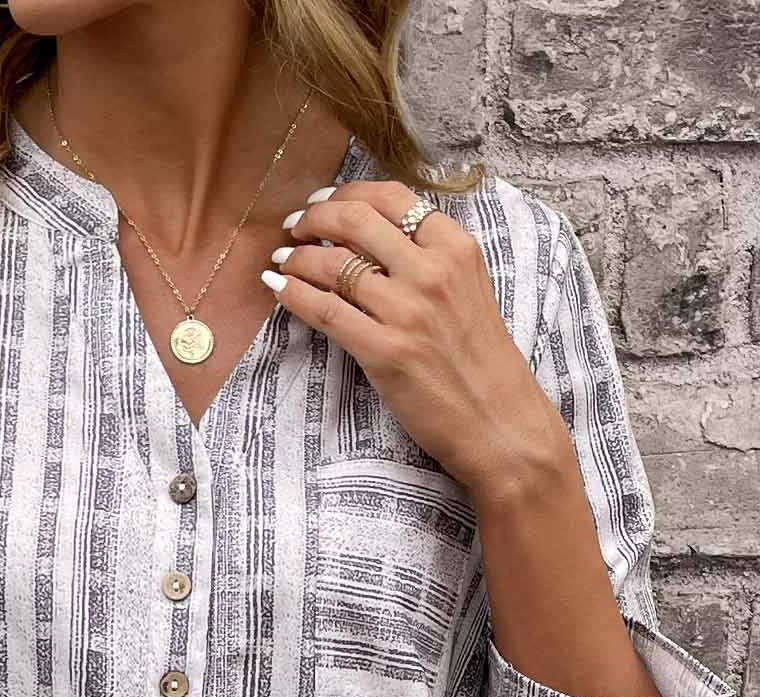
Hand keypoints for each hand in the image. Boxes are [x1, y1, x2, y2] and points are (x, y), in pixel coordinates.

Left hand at [261, 181, 570, 497]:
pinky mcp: (384, 350)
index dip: (347, 194)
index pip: (393, 198)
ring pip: (333, 263)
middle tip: (295, 227)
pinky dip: (293, 293)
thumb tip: (375, 239)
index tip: (324, 203)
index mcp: (456, 250)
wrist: (498, 422)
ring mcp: (407, 311)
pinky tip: (278, 287)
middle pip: (356, 220)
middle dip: (315, 217)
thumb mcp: (469, 292)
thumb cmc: (482, 363)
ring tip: (282, 260)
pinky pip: (324, 309)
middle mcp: (432, 272)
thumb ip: (432, 261)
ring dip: (297, 256)